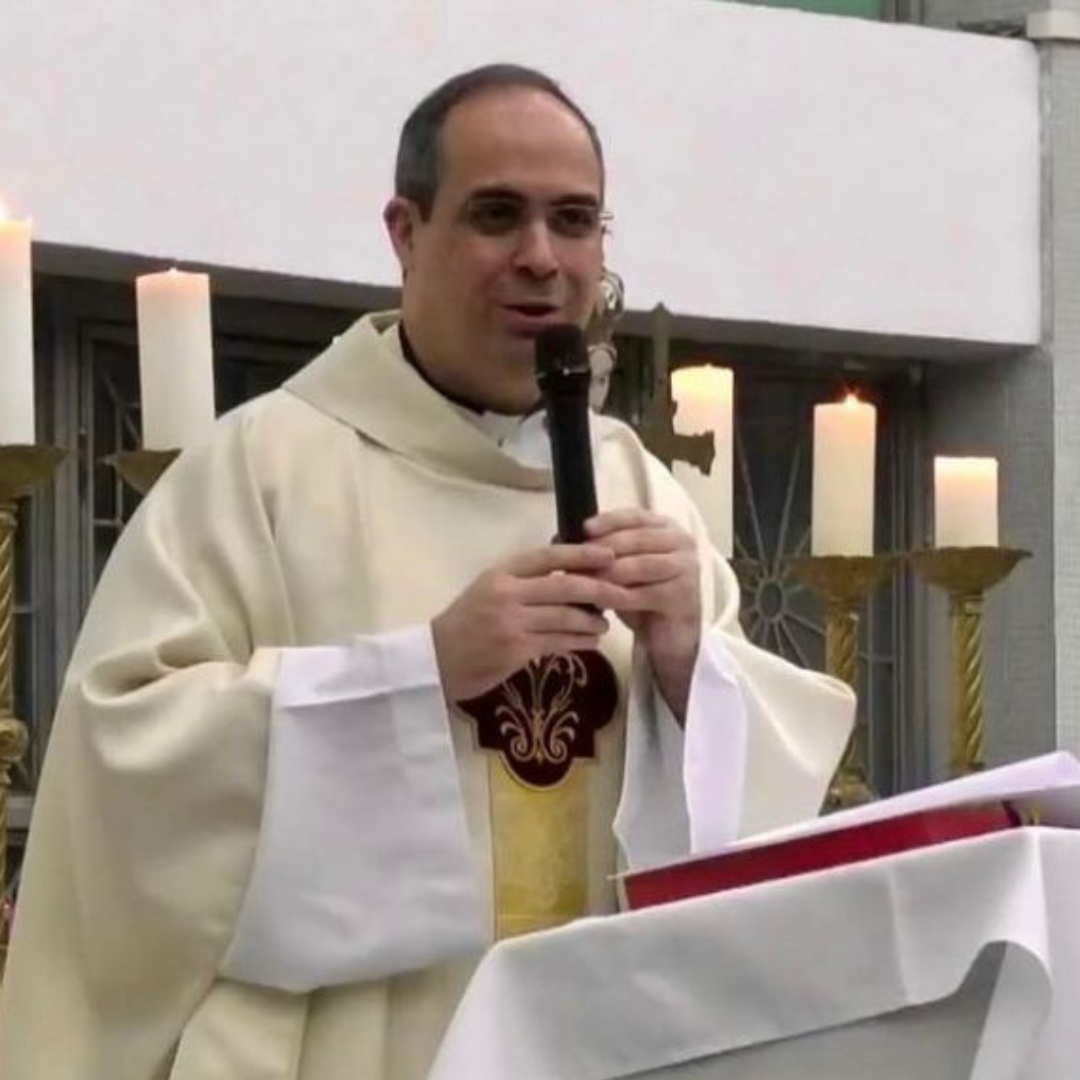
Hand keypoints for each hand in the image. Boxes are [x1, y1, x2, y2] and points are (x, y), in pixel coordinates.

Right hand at [432, 543, 629, 701]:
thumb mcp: (488, 590)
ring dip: (592, 620)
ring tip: (605, 623)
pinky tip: (592, 642)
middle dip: (599, 588)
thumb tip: (570, 572)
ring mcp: (512, 623)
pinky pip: (558, 643)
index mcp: (501, 573)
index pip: (548, 556)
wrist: (436, 659)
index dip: (581, 554)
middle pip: (564, 586)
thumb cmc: (466, 622)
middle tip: (622, 592)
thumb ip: (523, 581)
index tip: (609, 554)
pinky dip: (580, 642)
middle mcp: (507, 594)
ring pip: (565, 616)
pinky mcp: (517, 651)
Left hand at [585, 509, 701, 720]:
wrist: (668, 634)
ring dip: (608, 573)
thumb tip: (560, 538)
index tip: (584, 528)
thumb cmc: (641, 594)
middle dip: (603, 549)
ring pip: (640, 565)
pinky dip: (618, 597)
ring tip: (583, 581)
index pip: (636, 516)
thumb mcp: (619, 567)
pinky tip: (599, 602)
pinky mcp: (683, 596)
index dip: (609, 521)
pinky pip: (644, 594)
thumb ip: (600, 550)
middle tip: (576, 560)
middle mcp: (681, 542)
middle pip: (637, 539)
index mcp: (666, 528)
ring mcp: (686, 568)